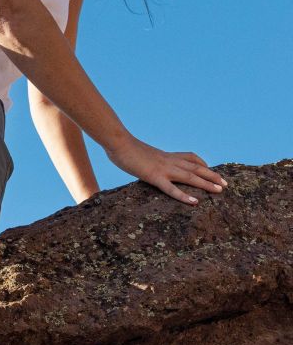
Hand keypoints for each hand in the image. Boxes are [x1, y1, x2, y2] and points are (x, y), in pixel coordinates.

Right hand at [105, 135, 227, 204]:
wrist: (118, 142)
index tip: (210, 169)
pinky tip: (194, 202)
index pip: (189, 156)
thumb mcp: (139, 152)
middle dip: (212, 175)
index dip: (202, 163)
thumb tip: (142, 161)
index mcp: (165, 155)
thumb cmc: (123, 147)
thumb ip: (145, 158)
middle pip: (196, 167)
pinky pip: (171, 189)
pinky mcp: (154, 177)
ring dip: (206, 183)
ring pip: (190, 176)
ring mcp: (163, 169)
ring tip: (220, 190)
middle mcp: (168, 160)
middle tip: (225, 184)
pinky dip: (184, 196)